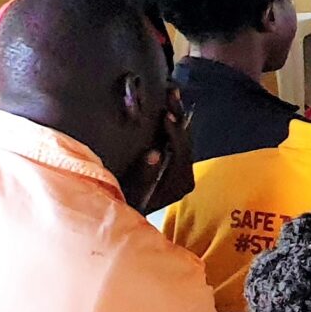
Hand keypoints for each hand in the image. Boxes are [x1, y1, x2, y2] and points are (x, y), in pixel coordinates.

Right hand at [132, 93, 196, 214]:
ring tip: (171, 93)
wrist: (124, 218)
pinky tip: (168, 105)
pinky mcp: (173, 163)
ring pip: (184, 137)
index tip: (166, 116)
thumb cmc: (124, 206)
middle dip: (179, 117)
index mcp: (178, 184)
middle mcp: (184, 177)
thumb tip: (155, 154)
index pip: (182, 154)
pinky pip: (177, 138)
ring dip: (178, 115)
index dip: (176, 134)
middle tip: (171, 94)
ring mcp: (180, 170)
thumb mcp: (132, 195)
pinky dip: (173, 121)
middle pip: (186, 142)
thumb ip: (145, 177)